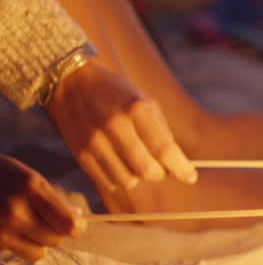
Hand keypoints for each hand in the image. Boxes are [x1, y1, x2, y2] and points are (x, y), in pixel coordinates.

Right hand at [0, 155, 83, 261]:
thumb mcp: (24, 176)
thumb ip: (50, 197)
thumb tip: (78, 218)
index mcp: (29, 187)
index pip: (68, 225)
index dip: (76, 227)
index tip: (76, 225)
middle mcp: (14, 211)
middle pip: (55, 240)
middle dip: (54, 233)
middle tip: (43, 221)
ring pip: (38, 253)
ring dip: (36, 242)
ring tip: (21, 225)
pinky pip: (15, 253)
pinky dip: (14, 245)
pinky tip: (3, 228)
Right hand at [44, 60, 197, 191]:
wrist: (70, 82)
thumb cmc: (117, 94)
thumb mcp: (145, 103)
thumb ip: (161, 134)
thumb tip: (178, 167)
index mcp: (137, 109)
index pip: (164, 149)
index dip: (181, 168)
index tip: (190, 177)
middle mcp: (115, 126)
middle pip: (147, 170)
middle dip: (160, 173)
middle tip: (161, 167)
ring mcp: (95, 141)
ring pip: (128, 181)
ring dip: (139, 177)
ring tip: (139, 163)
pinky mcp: (80, 153)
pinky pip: (108, 182)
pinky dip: (120, 179)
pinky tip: (121, 166)